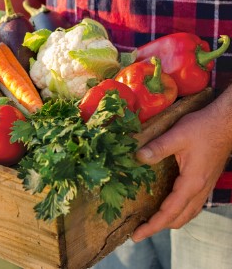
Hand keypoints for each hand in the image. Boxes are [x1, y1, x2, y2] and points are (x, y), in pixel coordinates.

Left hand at [131, 97, 231, 242]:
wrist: (227, 122)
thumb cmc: (203, 127)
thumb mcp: (177, 135)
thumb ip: (157, 147)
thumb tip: (138, 157)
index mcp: (192, 183)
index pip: (169, 213)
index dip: (152, 226)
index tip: (136, 235)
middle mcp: (199, 190)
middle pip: (178, 219)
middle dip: (158, 227)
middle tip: (138, 230)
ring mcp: (204, 186)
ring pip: (187, 214)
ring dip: (169, 220)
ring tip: (149, 221)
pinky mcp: (205, 181)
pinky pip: (191, 205)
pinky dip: (178, 211)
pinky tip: (167, 206)